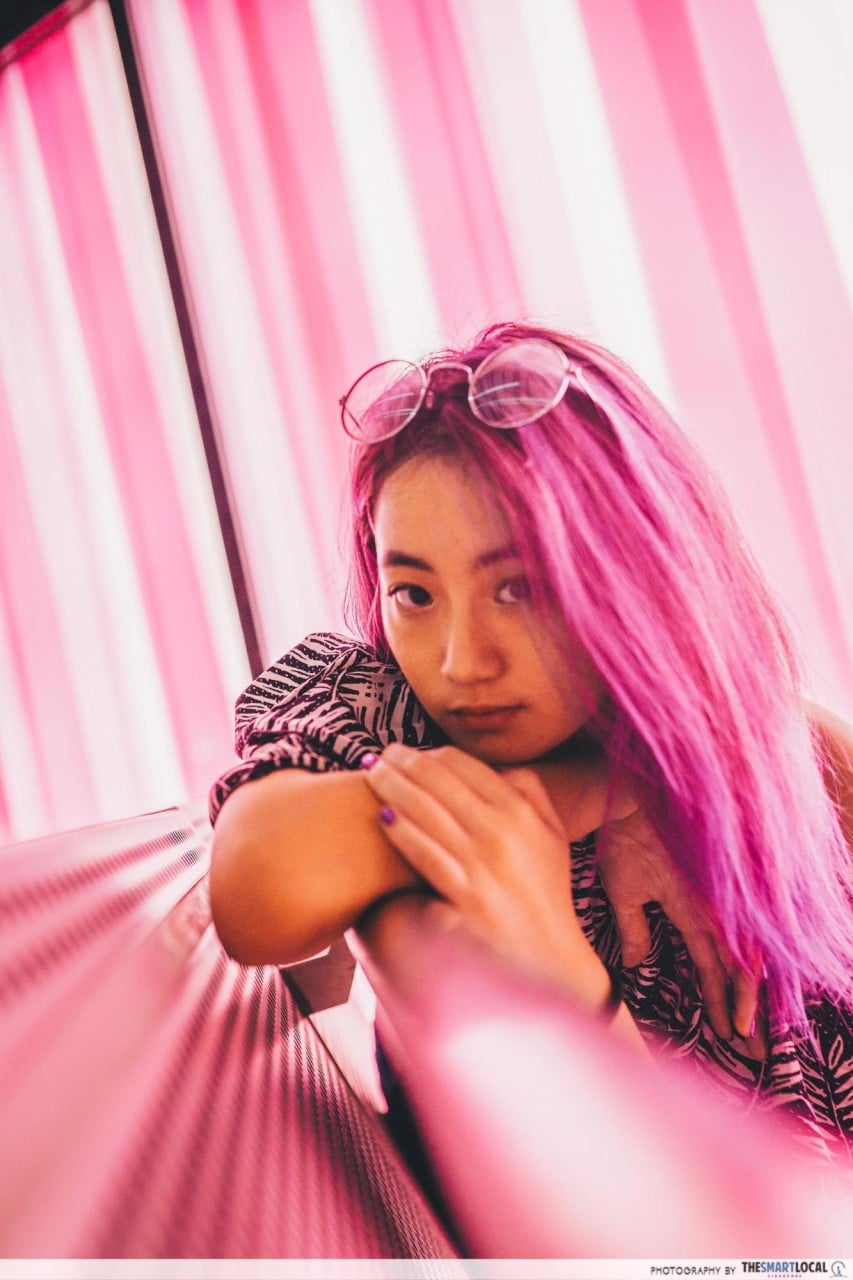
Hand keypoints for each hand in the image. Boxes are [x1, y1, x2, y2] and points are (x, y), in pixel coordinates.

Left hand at [362, 743, 611, 1006]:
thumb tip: (500, 767)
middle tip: (379, 756)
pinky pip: (423, 852)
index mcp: (521, 811)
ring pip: (424, 809)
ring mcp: (481, 863)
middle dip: (402, 762)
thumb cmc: (546, 892)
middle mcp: (501, 830)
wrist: (549, 954)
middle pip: (438, 779)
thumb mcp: (553, 835)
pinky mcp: (463, 893)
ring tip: (371, 776)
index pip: (464, 765)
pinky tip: (383, 818)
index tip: (410, 753)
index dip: (431, 753)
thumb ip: (532, 792)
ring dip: (391, 786)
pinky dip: (401, 831)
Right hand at [597, 805, 763, 1050]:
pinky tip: (744, 1001)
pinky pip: (734, 937)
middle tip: (751, 1058)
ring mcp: (712, 900)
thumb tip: (633, 964)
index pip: (711, 966)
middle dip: (742, 1015)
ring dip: (744, 1002)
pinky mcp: (710, 889)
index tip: (726, 1038)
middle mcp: (708, 910)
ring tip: (746, 1041)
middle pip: (734, 971)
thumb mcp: (624, 892)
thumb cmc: (622, 836)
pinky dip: (739, 971)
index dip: (720, 1002)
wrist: (622, 799)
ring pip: (739, 961)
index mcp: (689, 910)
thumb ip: (634, 928)